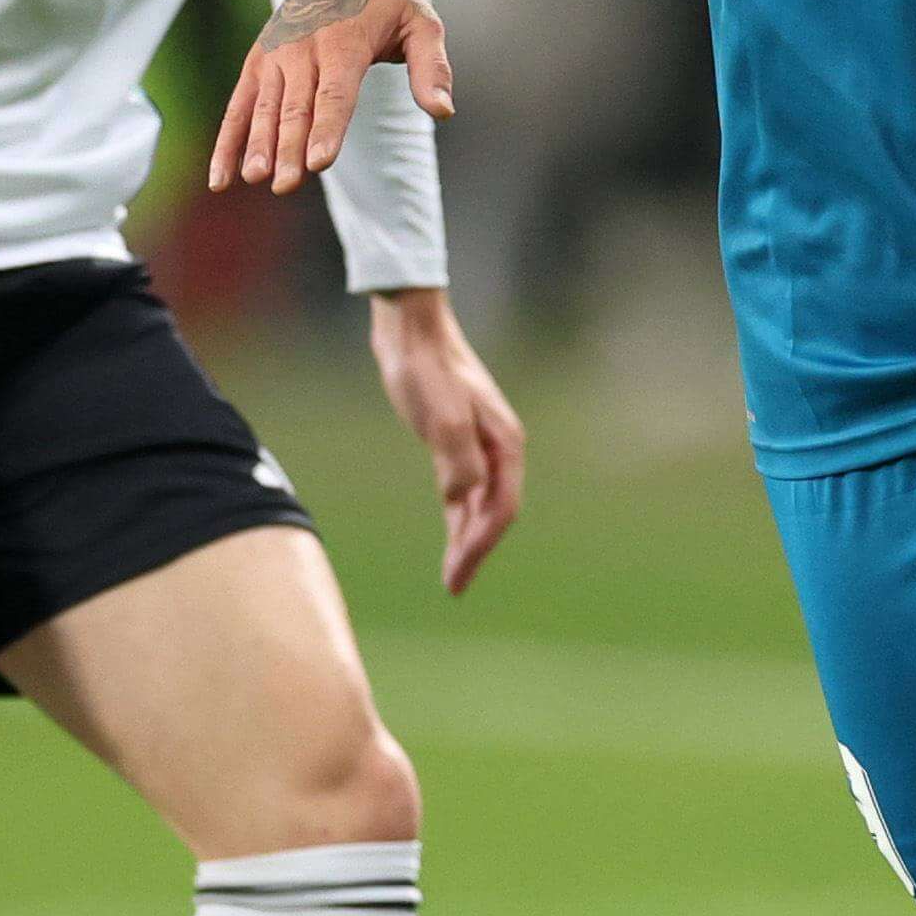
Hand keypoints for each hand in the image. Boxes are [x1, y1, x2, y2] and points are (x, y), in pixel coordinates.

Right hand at [214, 0, 454, 196]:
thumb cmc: (385, 2)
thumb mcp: (421, 21)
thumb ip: (432, 66)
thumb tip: (442, 110)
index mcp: (344, 41)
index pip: (335, 92)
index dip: (327, 128)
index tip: (319, 162)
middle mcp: (304, 49)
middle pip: (297, 107)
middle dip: (290, 148)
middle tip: (288, 184)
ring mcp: (276, 56)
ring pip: (264, 108)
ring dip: (258, 145)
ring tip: (253, 178)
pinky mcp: (257, 63)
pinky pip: (239, 106)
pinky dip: (228, 141)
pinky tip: (222, 178)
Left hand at [366, 286, 527, 593]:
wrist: (411, 329)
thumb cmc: (426, 369)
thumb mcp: (442, 417)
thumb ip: (456, 460)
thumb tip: (461, 497)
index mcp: (504, 444)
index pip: (500, 508)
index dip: (481, 546)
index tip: (458, 576)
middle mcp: (498, 447)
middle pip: (494, 511)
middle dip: (476, 550)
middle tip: (455, 586)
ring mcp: (479, 442)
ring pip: (480, 502)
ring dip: (467, 536)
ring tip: (454, 573)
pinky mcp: (456, 438)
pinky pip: (465, 487)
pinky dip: (459, 513)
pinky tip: (452, 530)